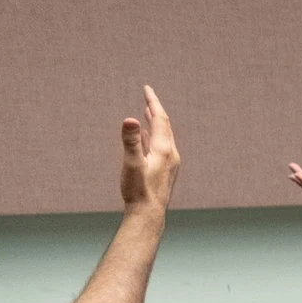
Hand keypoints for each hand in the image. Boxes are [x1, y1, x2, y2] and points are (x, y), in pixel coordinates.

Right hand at [120, 86, 177, 211]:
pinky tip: (146, 136)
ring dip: (155, 122)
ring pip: (162, 136)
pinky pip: (159, 147)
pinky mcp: (164, 171)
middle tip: (148, 94)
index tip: (147, 88)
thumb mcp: (132, 163)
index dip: (153, 102)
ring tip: (148, 110)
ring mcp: (168, 163)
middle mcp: (170, 154)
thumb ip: (130, 141)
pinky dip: (152, 136)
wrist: (149, 214)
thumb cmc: (138, 190)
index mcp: (164, 150)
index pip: (159, 118)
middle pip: (164, 125)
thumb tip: (130, 119)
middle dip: (155, 108)